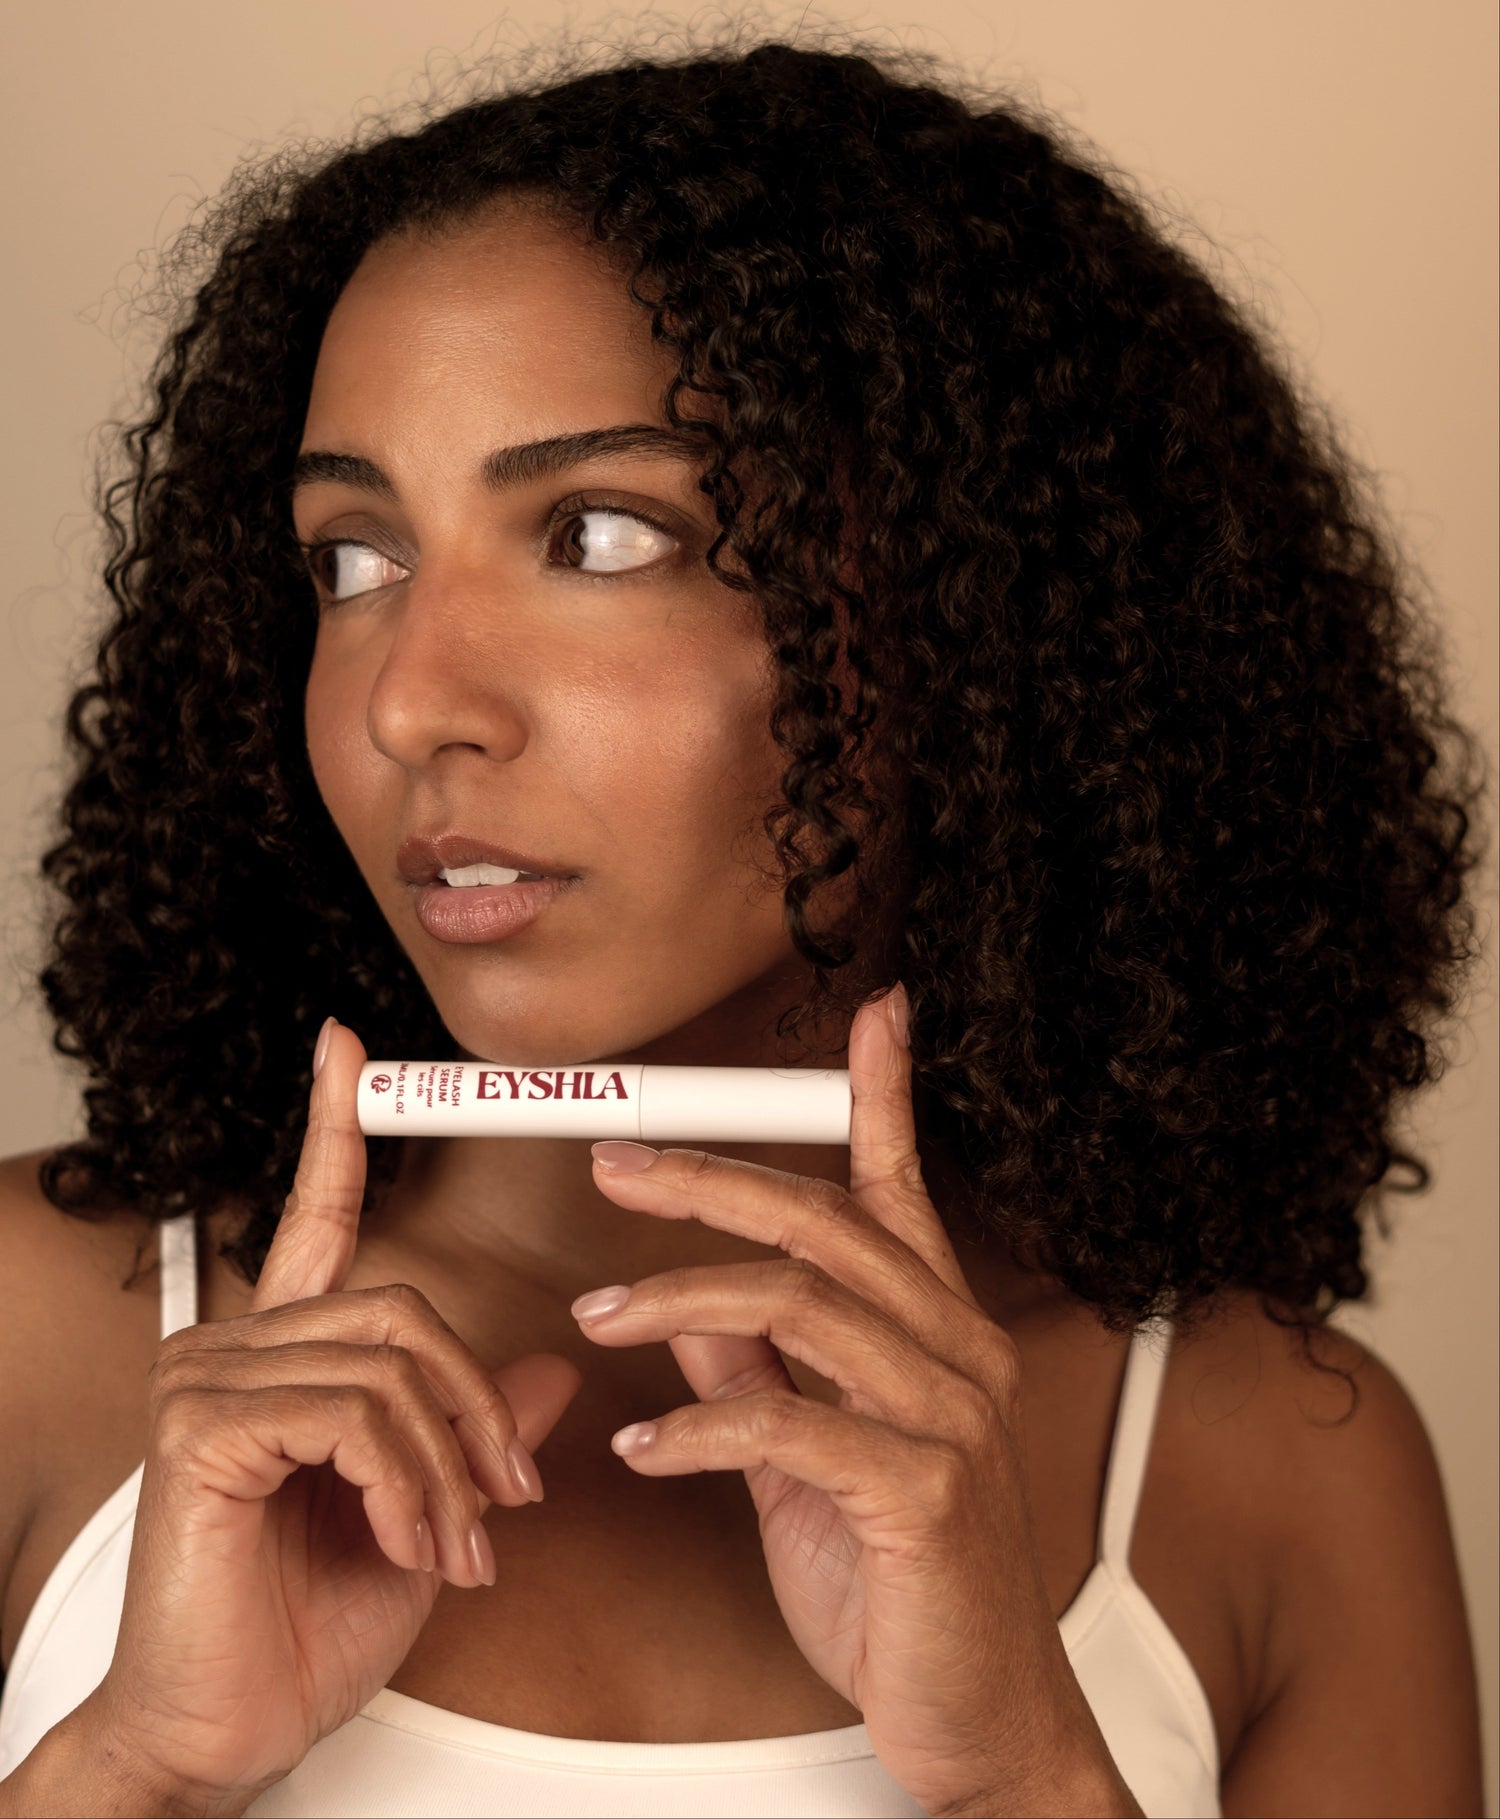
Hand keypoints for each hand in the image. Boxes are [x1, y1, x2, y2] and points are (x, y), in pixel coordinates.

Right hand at [84, 1019, 582, 1814]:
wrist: (221, 1733)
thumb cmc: (304, 1628)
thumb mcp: (422, 1514)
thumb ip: (470, 1433)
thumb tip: (549, 1372)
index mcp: (284, 1356)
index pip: (315, 1218)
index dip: (334, 1128)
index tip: (349, 1049)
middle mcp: (236, 1348)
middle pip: (405, 1308)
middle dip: (476, 1406)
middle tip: (509, 1495)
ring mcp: (208, 1379)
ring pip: (391, 1364)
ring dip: (451, 1465)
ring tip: (456, 1545)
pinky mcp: (203, 1426)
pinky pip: (355, 1411)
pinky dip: (410, 1481)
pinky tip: (412, 1542)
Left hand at [574, 983, 1135, 1818]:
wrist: (976, 1720)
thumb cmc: (897, 1581)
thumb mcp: (807, 1459)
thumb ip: (762, 1370)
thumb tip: (694, 1305)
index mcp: (936, 1329)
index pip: (902, 1188)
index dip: (884, 1095)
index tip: (876, 1014)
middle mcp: (957, 1351)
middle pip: (824, 1223)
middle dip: (708, 1180)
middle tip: (615, 1165)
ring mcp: (952, 1417)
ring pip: (799, 1305)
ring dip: (678, 1300)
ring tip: (599, 1316)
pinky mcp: (925, 1491)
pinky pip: (789, 1424)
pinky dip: (700, 1427)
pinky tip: (646, 1450)